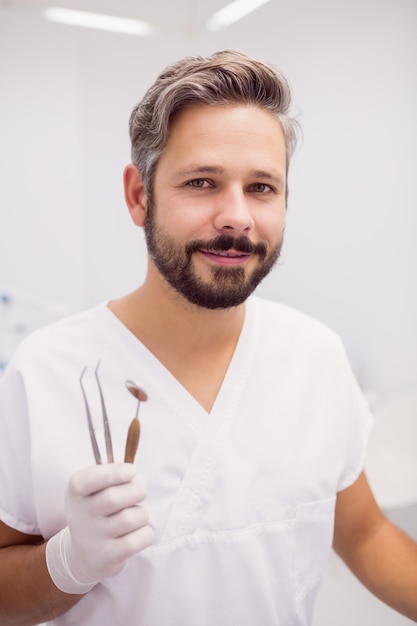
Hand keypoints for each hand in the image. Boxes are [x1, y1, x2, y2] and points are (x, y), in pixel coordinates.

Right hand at [46, 463, 153, 593]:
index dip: (115, 472)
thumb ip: (109, 474)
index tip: (132, 471)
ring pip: (131, 519)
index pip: (91, 479)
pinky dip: (146, 533)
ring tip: (136, 515)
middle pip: (115, 498)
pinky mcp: (107, 557)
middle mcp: (80, 514)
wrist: (82, 553)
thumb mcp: (92, 488)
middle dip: (137, 490)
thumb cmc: (95, 510)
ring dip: (142, 514)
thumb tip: (131, 468)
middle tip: (140, 491)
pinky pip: (139, 539)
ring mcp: (93, 538)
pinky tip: (137, 532)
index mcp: (76, 491)